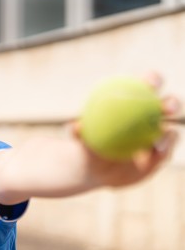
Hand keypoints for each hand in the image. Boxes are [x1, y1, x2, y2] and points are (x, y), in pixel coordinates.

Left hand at [74, 72, 179, 187]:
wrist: (94, 169)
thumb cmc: (86, 146)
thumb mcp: (79, 139)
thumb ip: (78, 132)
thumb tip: (76, 126)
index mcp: (134, 102)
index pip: (146, 86)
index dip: (152, 80)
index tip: (149, 83)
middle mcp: (151, 116)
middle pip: (168, 105)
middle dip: (172, 103)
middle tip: (165, 108)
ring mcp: (158, 136)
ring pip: (171, 132)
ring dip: (169, 136)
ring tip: (159, 143)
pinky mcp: (161, 155)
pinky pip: (164, 155)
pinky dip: (158, 156)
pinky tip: (150, 160)